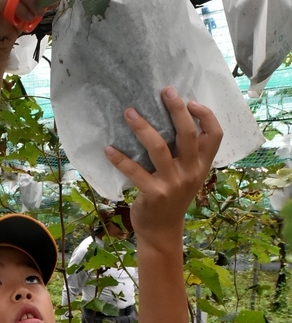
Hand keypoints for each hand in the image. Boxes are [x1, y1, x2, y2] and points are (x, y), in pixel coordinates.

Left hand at [104, 87, 222, 245]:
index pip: (215, 135)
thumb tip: (169, 120)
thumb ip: (185, 155)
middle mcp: (191, 172)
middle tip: (164, 91)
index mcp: (202, 166)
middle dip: (176, 110)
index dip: (206, 116)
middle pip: (188, 134)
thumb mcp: (187, 176)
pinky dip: (120, 159)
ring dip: (142, 128)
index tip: (190, 101)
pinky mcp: (154, 193)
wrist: (162, 231)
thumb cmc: (172, 197)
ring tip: (129, 112)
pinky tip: (108, 149)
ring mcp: (173, 183)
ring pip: (159, 148)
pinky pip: (135, 171)